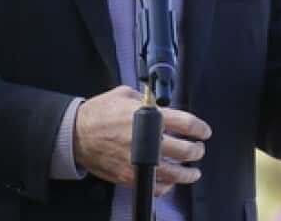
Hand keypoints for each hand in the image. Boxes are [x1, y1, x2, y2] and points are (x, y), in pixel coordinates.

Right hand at [73, 85, 210, 195]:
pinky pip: (156, 187)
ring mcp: (139, 161)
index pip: (186, 123)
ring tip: (194, 171)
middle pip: (186, 150)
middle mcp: (147, 140)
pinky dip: (167, 186)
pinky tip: (170, 181)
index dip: (200, 128)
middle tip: (198, 149)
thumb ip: (145, 99)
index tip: (203, 131)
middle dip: (197, 151)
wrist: (76, 134)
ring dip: (189, 173)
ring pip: (175, 173)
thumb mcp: (123, 94)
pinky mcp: (130, 176)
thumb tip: (160, 103)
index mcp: (148, 117)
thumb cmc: (98, 114)